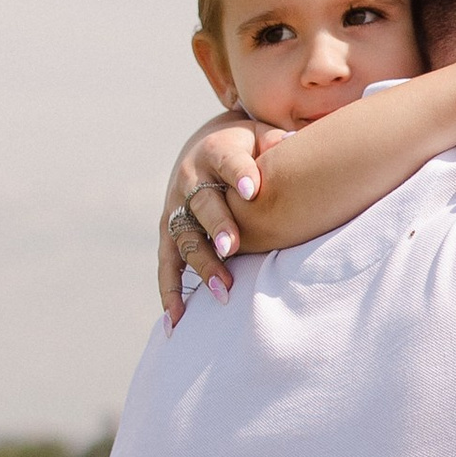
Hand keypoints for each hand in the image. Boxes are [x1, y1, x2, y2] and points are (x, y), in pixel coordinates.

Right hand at [159, 115, 262, 324]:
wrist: (206, 150)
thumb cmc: (248, 148)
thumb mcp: (261, 135)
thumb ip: (275, 142)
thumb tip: (289, 144)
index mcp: (215, 152)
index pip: (228, 162)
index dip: (239, 175)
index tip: (252, 190)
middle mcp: (190, 180)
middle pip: (203, 206)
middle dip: (217, 227)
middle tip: (232, 248)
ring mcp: (176, 209)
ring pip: (186, 240)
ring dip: (202, 266)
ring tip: (224, 291)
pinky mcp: (169, 233)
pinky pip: (167, 265)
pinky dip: (170, 293)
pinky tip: (176, 321)